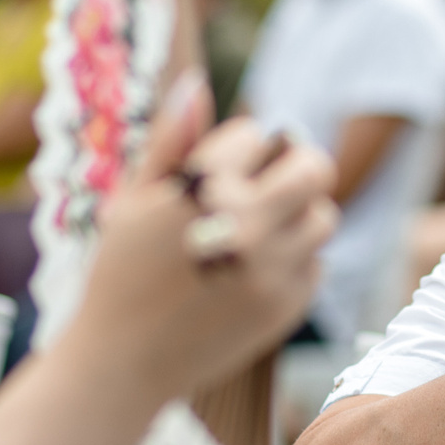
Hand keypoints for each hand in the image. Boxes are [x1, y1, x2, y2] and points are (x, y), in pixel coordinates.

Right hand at [60, 74, 337, 401]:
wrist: (122, 362)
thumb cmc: (121, 273)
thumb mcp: (132, 202)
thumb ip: (168, 142)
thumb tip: (197, 83)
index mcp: (203, 188)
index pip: (256, 134)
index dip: (240, 146)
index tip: (223, 167)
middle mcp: (245, 224)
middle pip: (315, 168)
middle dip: (299, 164)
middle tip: (280, 176)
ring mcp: (270, 269)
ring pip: (323, 217)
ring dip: (299, 216)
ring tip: (262, 229)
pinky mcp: (286, 307)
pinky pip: (316, 265)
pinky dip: (294, 263)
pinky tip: (255, 272)